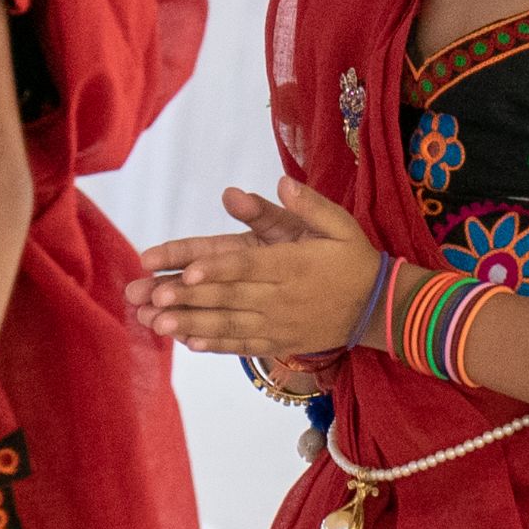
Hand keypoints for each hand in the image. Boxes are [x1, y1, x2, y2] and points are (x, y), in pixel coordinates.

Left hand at [135, 176, 383, 356]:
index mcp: (292, 265)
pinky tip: (188, 343)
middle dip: (187, 298)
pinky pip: (243, 346)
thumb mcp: (340, 224)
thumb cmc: (353, 259)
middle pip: (229, 297)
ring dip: (190, 324)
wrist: (377, 308)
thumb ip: (310, 205)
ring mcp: (278, 324)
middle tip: (150, 297)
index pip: (247, 266)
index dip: (215, 270)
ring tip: (156, 323)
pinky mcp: (279, 343)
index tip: (184, 272)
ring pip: (229, 324)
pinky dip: (215, 345)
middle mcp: (281, 297)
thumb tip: (283, 183)